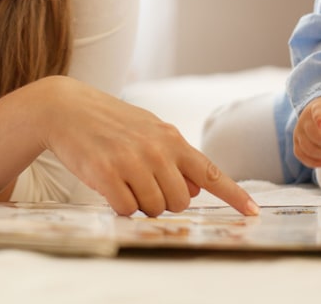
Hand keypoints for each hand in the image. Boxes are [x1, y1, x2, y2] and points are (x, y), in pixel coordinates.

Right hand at [41, 77, 258, 217]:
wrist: (66, 108)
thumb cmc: (111, 123)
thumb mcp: (149, 131)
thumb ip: (175, 159)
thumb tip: (197, 189)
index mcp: (171, 139)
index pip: (211, 172)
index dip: (234, 195)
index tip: (253, 212)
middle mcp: (157, 149)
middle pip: (180, 202)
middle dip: (164, 201)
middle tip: (142, 183)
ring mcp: (132, 161)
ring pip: (154, 209)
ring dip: (139, 204)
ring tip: (123, 180)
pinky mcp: (106, 173)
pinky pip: (126, 210)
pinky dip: (119, 206)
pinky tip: (109, 185)